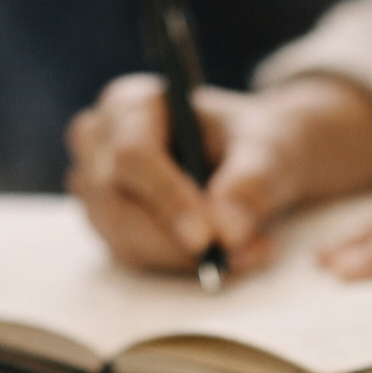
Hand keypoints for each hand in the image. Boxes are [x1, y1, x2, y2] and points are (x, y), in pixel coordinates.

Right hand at [66, 74, 371, 273]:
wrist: (268, 162)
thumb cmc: (268, 143)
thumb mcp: (274, 153)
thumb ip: (253, 181)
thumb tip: (231, 229)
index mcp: (130, 102)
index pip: (129, 155)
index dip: (167, 200)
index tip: (211, 238)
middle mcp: (98, 141)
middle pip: (115, 205)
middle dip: (182, 240)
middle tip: (246, 258)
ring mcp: (97, 189)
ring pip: (122, 240)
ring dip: (185, 260)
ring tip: (252, 256)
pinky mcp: (113, 227)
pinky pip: (135, 262)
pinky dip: (182, 270)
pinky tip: (229, 262)